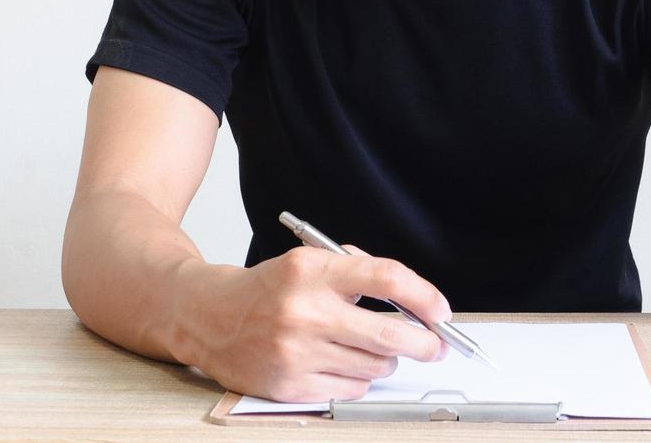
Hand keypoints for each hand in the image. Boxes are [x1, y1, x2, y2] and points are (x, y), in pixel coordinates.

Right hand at [176, 247, 451, 402]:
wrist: (209, 316)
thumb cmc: (268, 289)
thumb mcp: (309, 262)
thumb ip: (356, 273)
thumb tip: (413, 300)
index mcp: (312, 271)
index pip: (385, 278)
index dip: (423, 296)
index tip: (440, 310)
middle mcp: (304, 311)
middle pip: (388, 334)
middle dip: (424, 343)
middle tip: (436, 344)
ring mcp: (296, 351)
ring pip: (374, 366)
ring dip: (385, 359)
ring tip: (371, 347)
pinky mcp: (290, 385)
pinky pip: (351, 389)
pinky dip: (358, 378)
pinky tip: (343, 363)